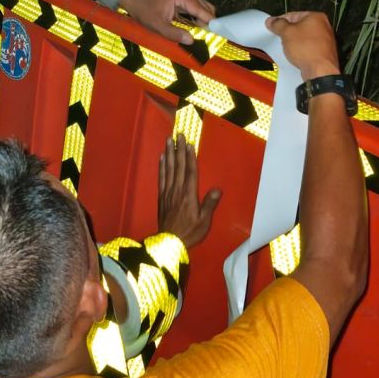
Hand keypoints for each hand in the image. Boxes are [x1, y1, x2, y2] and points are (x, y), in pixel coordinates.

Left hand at [119, 0, 215, 45]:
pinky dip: (199, 21)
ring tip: (205, 38)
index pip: (204, 11)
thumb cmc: (143, 10)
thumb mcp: (157, 25)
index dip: (213, 24)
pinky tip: (197, 32)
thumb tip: (191, 41)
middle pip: (207, 9)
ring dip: (205, 23)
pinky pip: (196, 11)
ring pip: (203, 10)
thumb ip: (174, 33)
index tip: (221, 36)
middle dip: (210, 24)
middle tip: (211, 40)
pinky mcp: (183, 1)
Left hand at [157, 134, 220, 248]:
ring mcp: (168, 193)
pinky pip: (161, 178)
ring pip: (169, 169)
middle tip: (178, 135)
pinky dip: (161, 166)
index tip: (189, 144)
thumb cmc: (190, 232)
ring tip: (168, 140)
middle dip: (179, 149)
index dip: (190, 157)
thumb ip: (209, 204)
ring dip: (169, 153)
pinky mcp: (161, 197)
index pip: (190, 172)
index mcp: (189, 195)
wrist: (169, 242)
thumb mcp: (204, 221)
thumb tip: (216, 189)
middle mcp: (177, 190)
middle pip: (179, 166)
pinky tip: (162, 158)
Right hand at [265, 11, 340, 80]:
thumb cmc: (307, 50)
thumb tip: (272, 21)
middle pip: (300, 26)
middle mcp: (324, 26)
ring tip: (289, 49)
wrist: (319, 70)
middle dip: (288, 33)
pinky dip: (302, 51)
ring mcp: (326, 40)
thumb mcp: (286, 33)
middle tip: (279, 38)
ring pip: (305, 38)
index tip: (273, 26)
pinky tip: (297, 56)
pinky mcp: (324, 53)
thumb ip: (278, 24)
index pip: (293, 15)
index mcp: (316, 17)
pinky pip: (310, 49)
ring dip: (295, 43)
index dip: (280, 21)